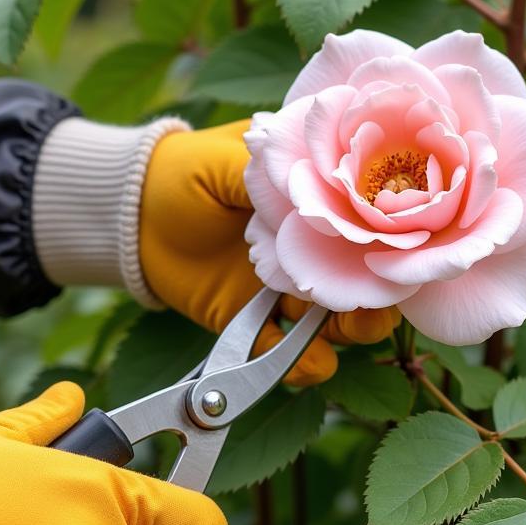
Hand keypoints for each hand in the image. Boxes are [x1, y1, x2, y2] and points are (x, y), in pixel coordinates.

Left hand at [139, 121, 400, 385]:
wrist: (131, 215)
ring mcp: (289, 292)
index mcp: (320, 202)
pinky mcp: (257, 328)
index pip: (369, 221)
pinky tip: (304, 359)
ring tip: (343, 324)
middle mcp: (316, 251)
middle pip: (368, 281)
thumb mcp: (227, 160)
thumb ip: (270, 176)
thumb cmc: (184, 171)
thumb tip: (308, 184)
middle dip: (378, 294)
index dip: (388, 236)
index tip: (394, 245)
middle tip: (372, 295)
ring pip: (340, 326)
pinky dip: (302, 364)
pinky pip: (291, 357)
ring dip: (351, 330)